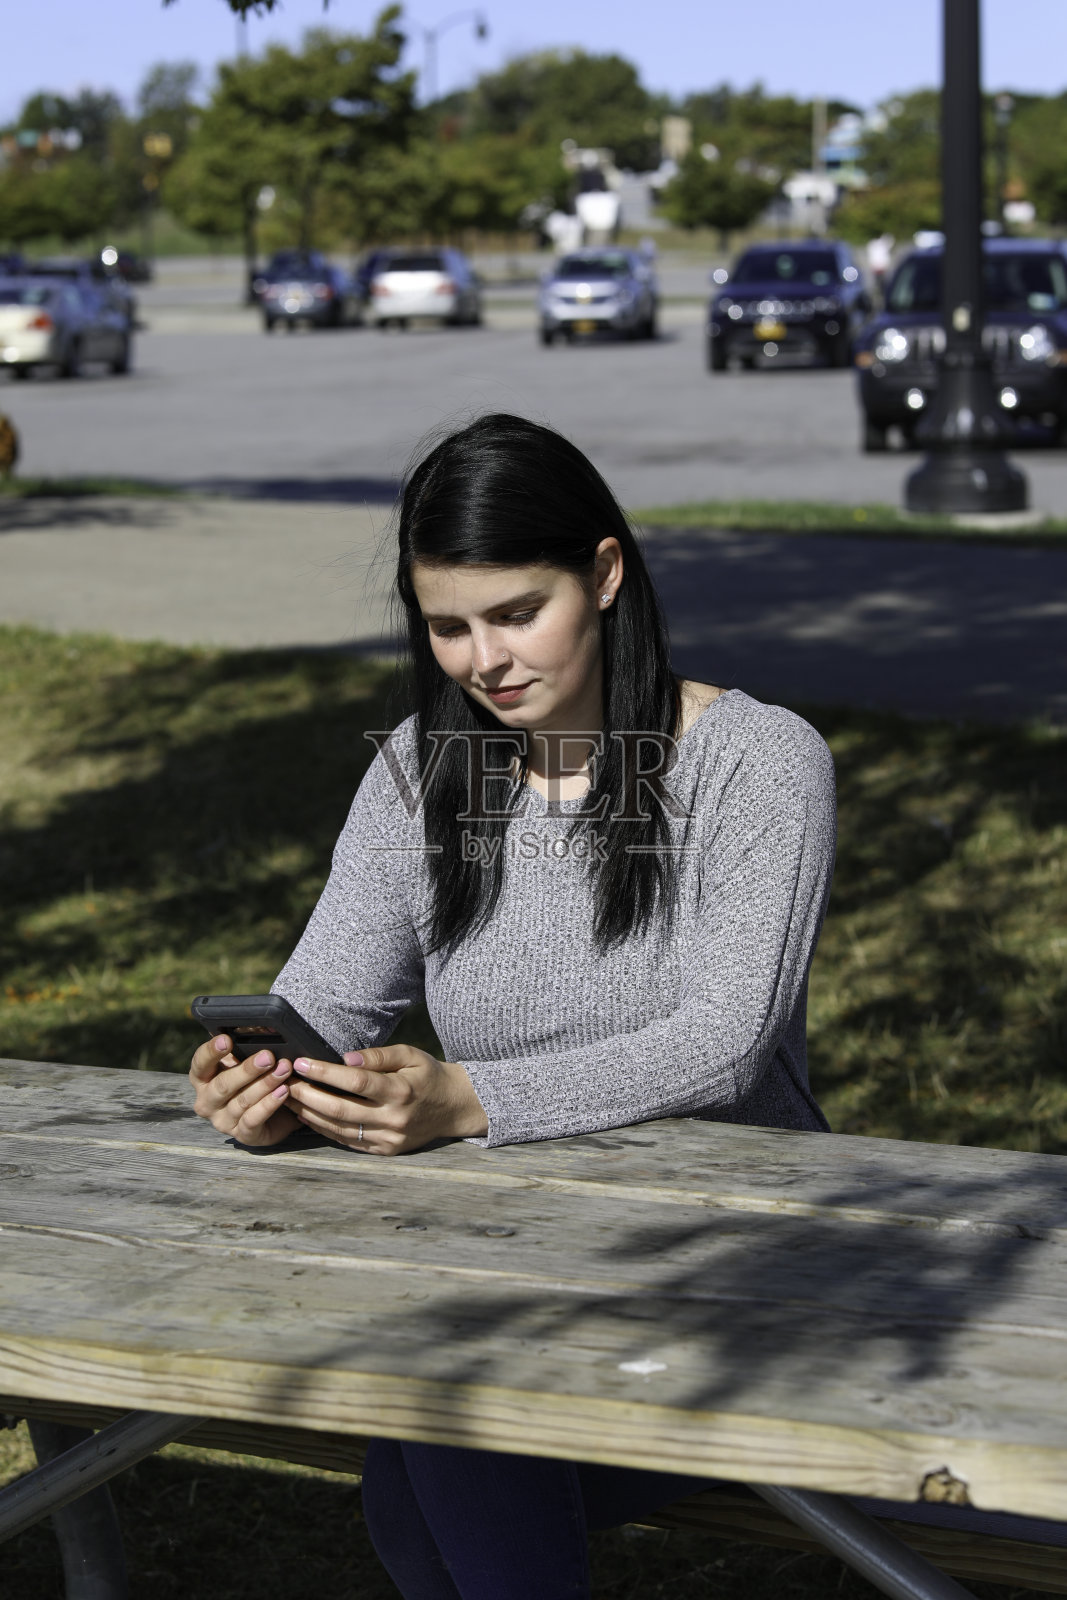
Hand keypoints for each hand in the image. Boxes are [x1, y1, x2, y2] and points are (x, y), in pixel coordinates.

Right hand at [189, 1035, 299, 1147]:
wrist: (276, 1113)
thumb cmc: (256, 1080)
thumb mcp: (249, 1060)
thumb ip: (249, 1044)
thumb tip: (263, 1025)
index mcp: (203, 1078)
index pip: (199, 1063)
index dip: (211, 1052)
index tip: (225, 1040)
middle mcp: (207, 1101)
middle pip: (222, 1085)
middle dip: (247, 1069)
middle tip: (268, 1056)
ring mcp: (222, 1121)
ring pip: (241, 1102)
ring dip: (264, 1084)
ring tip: (283, 1070)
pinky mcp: (242, 1135)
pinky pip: (253, 1119)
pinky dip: (269, 1104)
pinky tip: (283, 1092)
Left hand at [287, 1045, 487, 1154]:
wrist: (453, 1108)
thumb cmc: (428, 1075)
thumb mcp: (410, 1054)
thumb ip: (379, 1056)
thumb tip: (345, 1059)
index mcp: (401, 1091)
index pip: (355, 1082)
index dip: (324, 1072)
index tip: (301, 1062)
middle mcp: (393, 1119)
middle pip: (340, 1109)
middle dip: (307, 1095)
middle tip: (285, 1082)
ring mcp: (388, 1140)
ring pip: (339, 1129)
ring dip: (309, 1114)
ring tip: (289, 1098)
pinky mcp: (383, 1151)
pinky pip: (347, 1141)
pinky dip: (324, 1128)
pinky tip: (308, 1115)